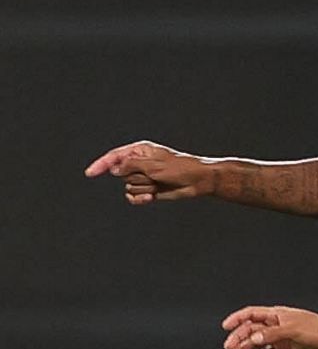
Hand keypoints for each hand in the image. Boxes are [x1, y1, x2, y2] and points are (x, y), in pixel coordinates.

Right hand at [85, 141, 206, 203]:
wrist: (197, 182)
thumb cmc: (179, 168)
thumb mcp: (154, 165)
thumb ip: (131, 165)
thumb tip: (114, 169)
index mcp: (139, 150)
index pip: (114, 156)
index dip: (101, 164)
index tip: (90, 173)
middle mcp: (138, 163)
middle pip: (122, 174)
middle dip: (137, 177)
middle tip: (155, 175)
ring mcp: (143, 177)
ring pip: (128, 186)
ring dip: (144, 187)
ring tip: (159, 183)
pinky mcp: (148, 189)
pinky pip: (133, 196)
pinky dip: (139, 198)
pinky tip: (150, 197)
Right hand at [222, 305, 317, 348]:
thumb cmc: (317, 329)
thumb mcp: (293, 329)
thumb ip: (273, 333)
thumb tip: (253, 337)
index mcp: (277, 314)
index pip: (251, 314)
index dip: (237, 319)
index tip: (225, 327)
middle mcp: (276, 325)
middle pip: (251, 330)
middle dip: (239, 338)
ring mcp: (280, 337)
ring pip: (258, 343)